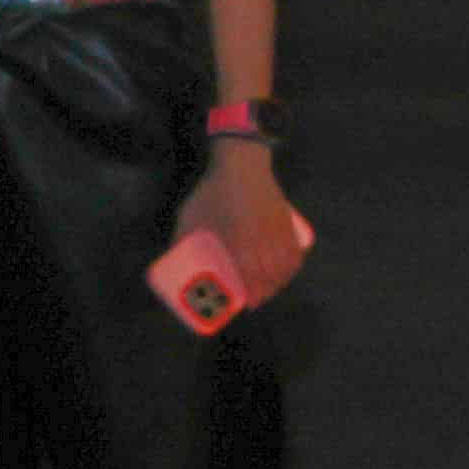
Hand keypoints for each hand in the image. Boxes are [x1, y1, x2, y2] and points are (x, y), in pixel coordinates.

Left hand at [181, 146, 311, 308]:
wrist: (241, 165)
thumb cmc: (214, 191)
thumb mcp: (191, 214)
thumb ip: (182, 237)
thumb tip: (172, 256)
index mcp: (239, 239)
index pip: (251, 273)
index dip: (252, 291)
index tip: (249, 304)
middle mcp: (262, 238)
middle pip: (270, 272)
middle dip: (266, 291)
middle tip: (257, 301)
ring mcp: (278, 230)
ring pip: (285, 263)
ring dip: (281, 281)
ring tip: (272, 290)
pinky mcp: (287, 222)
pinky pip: (296, 249)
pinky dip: (294, 264)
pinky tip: (289, 270)